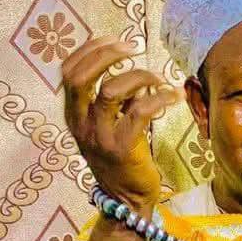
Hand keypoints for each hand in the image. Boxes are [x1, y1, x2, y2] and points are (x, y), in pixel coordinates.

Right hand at [62, 35, 180, 213]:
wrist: (126, 200)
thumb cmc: (121, 158)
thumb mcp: (106, 126)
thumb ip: (112, 99)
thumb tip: (130, 69)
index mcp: (72, 115)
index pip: (68, 71)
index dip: (89, 49)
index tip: (115, 41)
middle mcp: (80, 124)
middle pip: (80, 76)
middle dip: (106, 54)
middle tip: (133, 48)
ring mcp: (98, 137)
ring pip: (111, 90)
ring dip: (139, 76)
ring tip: (159, 78)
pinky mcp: (122, 148)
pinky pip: (140, 111)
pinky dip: (159, 97)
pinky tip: (173, 96)